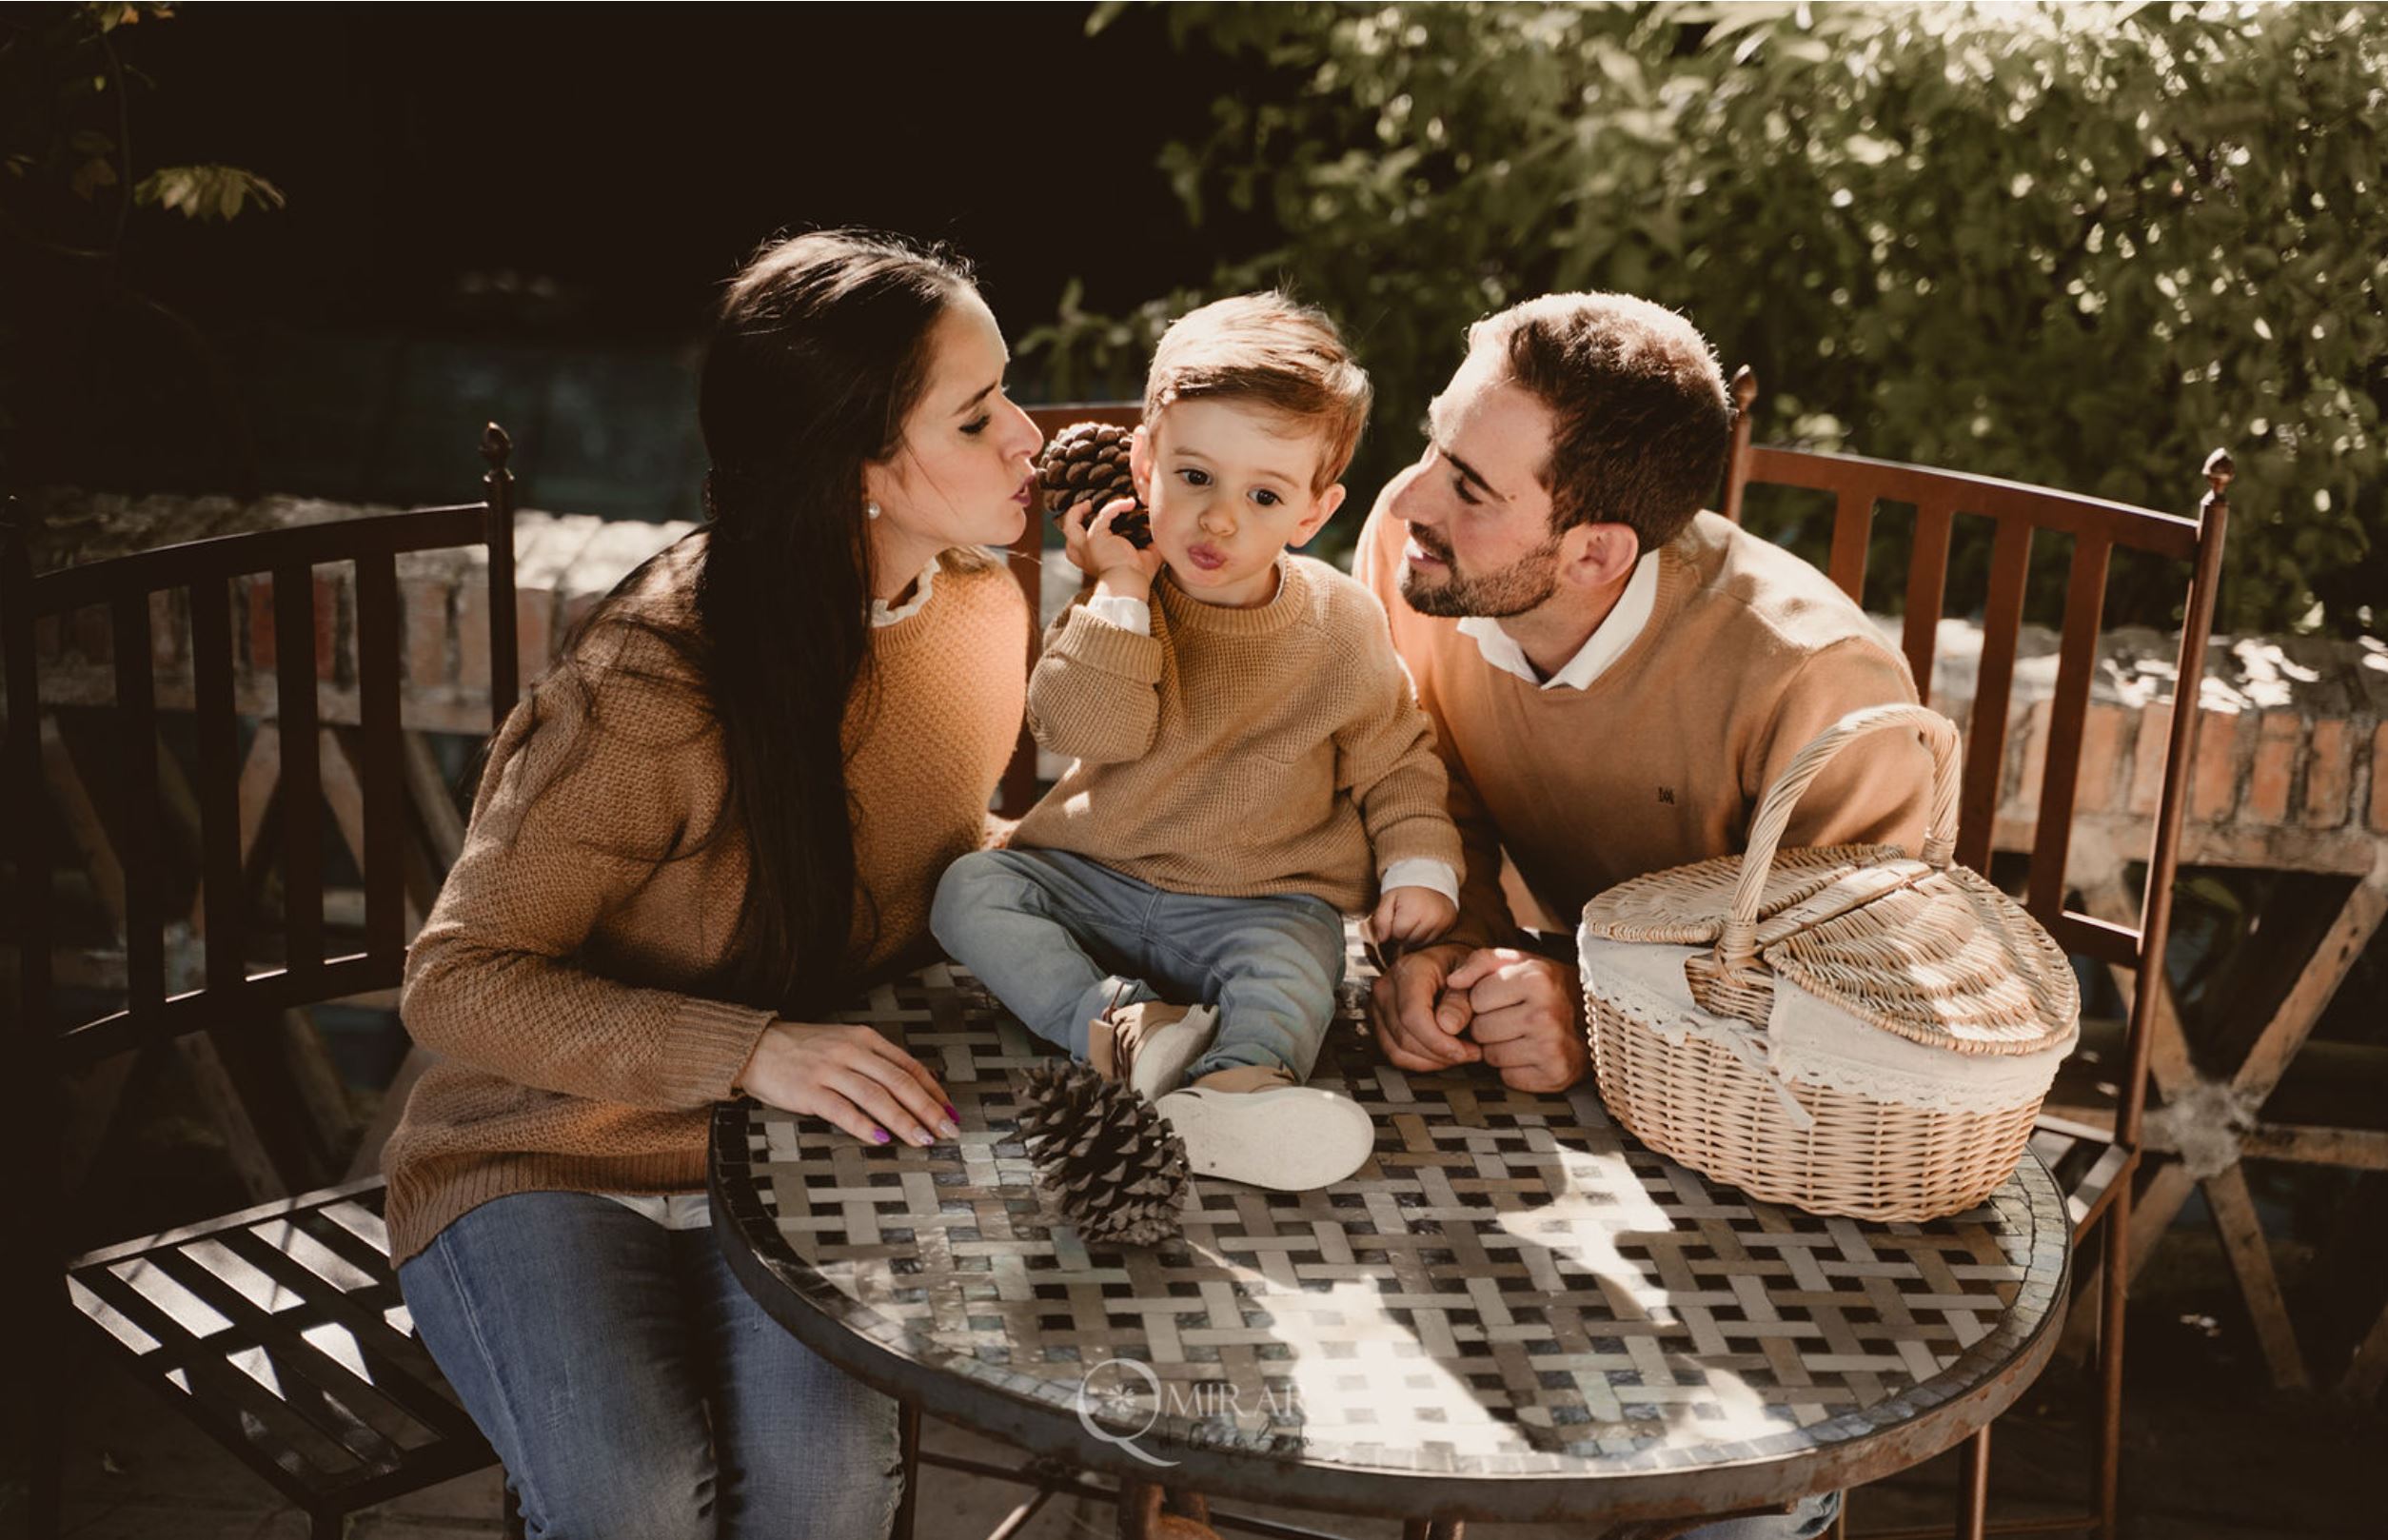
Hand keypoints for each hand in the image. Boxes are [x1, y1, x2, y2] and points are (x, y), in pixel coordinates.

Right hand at [737, 1022, 959, 1147]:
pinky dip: (865, 1126)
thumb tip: (914, 1085)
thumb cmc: (802, 1049)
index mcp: (864, 1039)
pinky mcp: (809, 1090)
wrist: (755, 1046)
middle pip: (900, 1082)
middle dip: (928, 1109)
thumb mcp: (844, 1043)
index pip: (909, 1066)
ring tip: (923, 1140)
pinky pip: (843, 1111)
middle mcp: (851, 1051)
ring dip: (904, 1121)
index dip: (934, 1091)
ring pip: (877, 1097)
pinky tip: (881, 1140)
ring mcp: (830, 1070)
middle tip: (947, 1131)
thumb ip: (876, 1061)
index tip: (950, 1112)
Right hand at [1063, 496, 1162, 595]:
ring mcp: (1087, 545)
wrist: (1130, 583)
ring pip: (1070, 524)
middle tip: (1087, 507)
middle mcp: (1085, 554)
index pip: (1083, 543)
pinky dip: (1116, 506)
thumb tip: (1160, 532)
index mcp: (1094, 560)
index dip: (1089, 529)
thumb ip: (1150, 544)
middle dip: (1074, 517)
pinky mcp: (1095, 537)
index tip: (1110, 520)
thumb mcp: (1144, 558)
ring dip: (1078, 511)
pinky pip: (1103, 514)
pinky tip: (1130, 504)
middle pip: (1069, 532)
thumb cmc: (1137, 577)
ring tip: (1094, 502)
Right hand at [1366, 941, 1478, 1072]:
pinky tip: (1442, 1055)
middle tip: (1470, 1052)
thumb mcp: (1474, 971)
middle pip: (1405, 1037)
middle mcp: (1387, 988)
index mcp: (1409, 970)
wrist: (1444, 964)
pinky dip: (1421, 1062)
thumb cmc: (1458, 966)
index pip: (1413, 1015)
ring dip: (1432, 1061)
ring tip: (1458, 1053)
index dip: (1438, 1041)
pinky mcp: (1379, 1024)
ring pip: (1398, 1051)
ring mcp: (1378, 1007)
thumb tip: (1449, 1025)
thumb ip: (1462, 998)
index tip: (1462, 1050)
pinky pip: (1396, 1054)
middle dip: (1440, 1053)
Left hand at [1369, 885, 1456, 944]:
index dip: (1394, 928)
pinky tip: (1425, 920)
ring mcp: (1442, 922)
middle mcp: (1430, 919)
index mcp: (1413, 912)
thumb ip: (1381, 920)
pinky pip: (1435, 938)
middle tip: (1404, 917)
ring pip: (1422, 942)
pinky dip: (1428, 932)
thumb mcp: (1388, 898)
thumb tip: (1382, 939)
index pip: (1398, 935)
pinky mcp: (1450, 923)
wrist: (1429, 873)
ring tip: (1415, 918)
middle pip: (1410, 941)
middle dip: (1404, 933)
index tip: (1396, 916)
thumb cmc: (1406, 886)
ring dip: (1415, 935)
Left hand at [1448, 949, 1587, 1093]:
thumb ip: (1479, 962)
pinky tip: (1530, 1053)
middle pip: (1479, 1029)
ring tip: (1521, 1034)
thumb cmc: (1545, 988)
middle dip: (1487, 1024)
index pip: (1475, 998)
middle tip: (1511, 1017)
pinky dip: (1514, 1068)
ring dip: (1498, 1048)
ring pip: (1491, 1055)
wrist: (1592, 1020)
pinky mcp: (1554, 1074)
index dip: (1482, 999)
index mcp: (1536, 979)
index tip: (1502, 997)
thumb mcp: (1517, 962)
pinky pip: (1508, 1077)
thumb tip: (1452, 980)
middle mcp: (1546, 1013)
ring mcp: (1551, 1046)